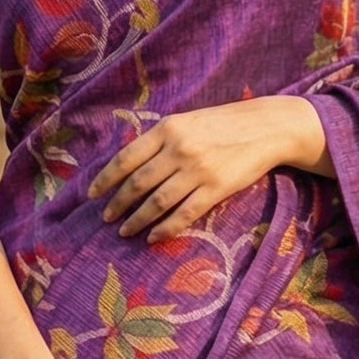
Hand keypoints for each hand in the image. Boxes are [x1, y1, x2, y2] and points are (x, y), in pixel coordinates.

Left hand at [89, 99, 331, 241]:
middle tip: (106, 218)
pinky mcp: (216, 189)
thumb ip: (161, 140)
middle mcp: (179, 149)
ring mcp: (198, 170)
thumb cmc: (223, 124)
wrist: (265, 127)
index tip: (93, 194)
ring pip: (157, 202)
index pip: (127, 157)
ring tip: (125, 231)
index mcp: (168, 129)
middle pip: (138, 183)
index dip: (106, 178)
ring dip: (137, 219)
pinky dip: (165, 228)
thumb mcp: (187, 122)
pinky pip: (184, 214)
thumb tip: (130, 165)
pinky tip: (153, 237)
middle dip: (118, 203)